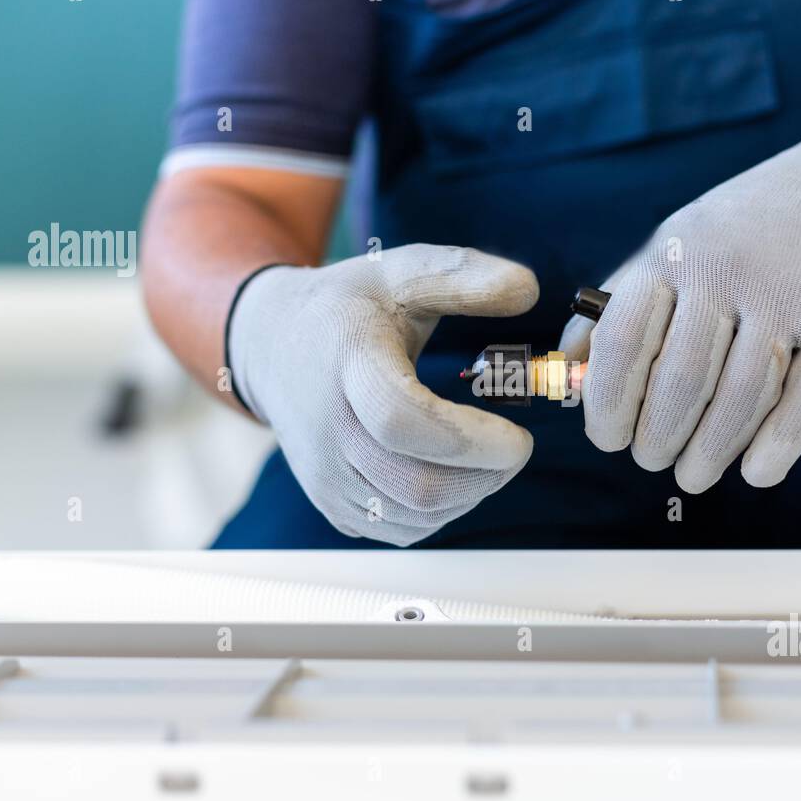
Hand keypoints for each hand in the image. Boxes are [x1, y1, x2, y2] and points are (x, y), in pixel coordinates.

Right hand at [228, 244, 538, 544]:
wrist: (272, 347)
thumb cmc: (347, 308)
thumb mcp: (401, 271)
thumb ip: (465, 277)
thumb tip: (528, 289)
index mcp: (347, 365)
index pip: (402, 421)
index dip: (471, 440)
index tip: (520, 438)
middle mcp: (328, 430)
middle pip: (415, 486)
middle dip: (485, 476)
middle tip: (514, 449)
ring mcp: (325, 475)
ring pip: (413, 517)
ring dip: (469, 496)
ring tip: (486, 459)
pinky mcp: (331, 504)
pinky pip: (399, 529)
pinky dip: (441, 512)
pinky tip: (451, 474)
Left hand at [561, 121, 800, 490]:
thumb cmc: (740, 233)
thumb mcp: (670, 247)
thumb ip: (619, 306)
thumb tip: (570, 367)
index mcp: (673, 255)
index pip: (624, 341)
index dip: (607, 402)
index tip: (608, 438)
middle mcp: (726, 271)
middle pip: (683, 380)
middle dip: (659, 438)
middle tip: (652, 460)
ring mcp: (786, 294)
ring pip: (742, 396)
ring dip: (712, 451)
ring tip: (694, 474)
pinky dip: (779, 444)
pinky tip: (757, 471)